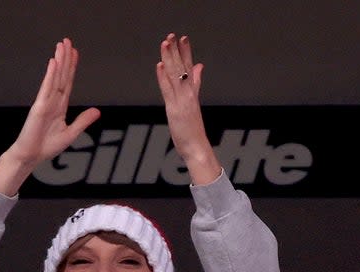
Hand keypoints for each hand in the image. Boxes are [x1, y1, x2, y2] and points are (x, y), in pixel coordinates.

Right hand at [0, 38, 100, 195]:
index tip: (75, 53)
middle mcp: (52, 101)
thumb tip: (97, 111)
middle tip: (68, 40)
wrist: (31, 156)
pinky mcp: (39, 108)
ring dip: (59, 61)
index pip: (68, 82)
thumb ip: (83, 121)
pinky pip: (46, 89)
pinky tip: (54, 63)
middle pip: (62, 76)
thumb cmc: (46, 146)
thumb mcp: (71, 133)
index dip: (72, 67)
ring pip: (54, 78)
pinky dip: (50, 75)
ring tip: (61, 45)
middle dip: (65, 58)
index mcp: (60, 106)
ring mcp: (45, 102)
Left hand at [155, 33, 220, 184]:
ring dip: (170, 59)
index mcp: (192, 94)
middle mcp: (188, 95)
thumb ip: (195, 84)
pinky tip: (161, 65)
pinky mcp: (176, 110)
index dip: (186, 53)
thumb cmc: (194, 131)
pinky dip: (164, 78)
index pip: (189, 69)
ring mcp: (182, 102)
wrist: (198, 149)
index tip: (183, 39)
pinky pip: (169, 91)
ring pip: (176, 76)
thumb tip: (198, 68)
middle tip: (173, 35)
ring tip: (166, 43)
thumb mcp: (193, 104)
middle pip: (182, 69)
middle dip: (178, 51)